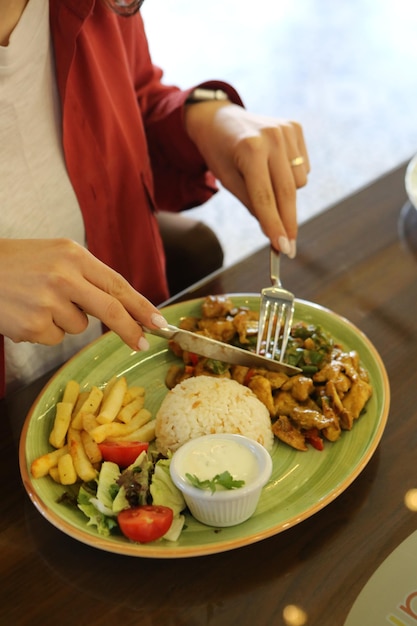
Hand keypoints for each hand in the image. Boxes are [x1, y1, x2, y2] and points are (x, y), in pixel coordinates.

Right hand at [0, 239, 166, 349]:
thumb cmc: (19, 262)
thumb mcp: (56, 255)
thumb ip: (87, 276)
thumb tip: (121, 307)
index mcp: (73, 255)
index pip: (117, 284)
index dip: (141, 305)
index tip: (158, 322)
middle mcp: (63, 277)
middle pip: (110, 310)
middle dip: (130, 329)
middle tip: (143, 343)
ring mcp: (47, 302)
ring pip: (78, 327)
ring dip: (65, 321)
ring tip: (38, 301)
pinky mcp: (32, 325)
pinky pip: (54, 338)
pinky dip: (44, 331)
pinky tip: (25, 313)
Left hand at [184, 102, 309, 256]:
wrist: (219, 119)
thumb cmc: (219, 153)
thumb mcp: (228, 181)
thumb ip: (252, 204)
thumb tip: (275, 231)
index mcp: (250, 149)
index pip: (265, 197)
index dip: (274, 225)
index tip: (282, 248)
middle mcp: (272, 137)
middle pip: (287, 192)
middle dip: (288, 222)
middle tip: (289, 248)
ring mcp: (287, 130)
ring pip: (299, 183)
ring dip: (287, 194)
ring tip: (266, 182)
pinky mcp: (296, 128)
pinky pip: (304, 168)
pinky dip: (292, 176)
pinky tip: (274, 167)